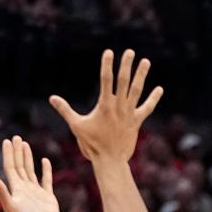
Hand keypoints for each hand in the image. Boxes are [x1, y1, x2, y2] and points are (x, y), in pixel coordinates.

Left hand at [0, 135, 59, 211]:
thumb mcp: (12, 208)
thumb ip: (3, 193)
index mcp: (17, 189)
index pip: (11, 167)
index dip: (9, 154)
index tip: (8, 140)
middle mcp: (25, 189)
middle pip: (20, 165)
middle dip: (18, 151)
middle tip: (16, 137)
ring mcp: (36, 193)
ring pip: (31, 171)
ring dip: (28, 158)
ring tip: (26, 145)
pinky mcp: (48, 198)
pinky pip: (46, 180)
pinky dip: (45, 170)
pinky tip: (44, 161)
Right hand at [50, 49, 162, 163]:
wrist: (110, 160)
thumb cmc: (91, 144)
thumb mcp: (76, 125)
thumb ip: (65, 110)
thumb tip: (52, 98)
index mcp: (104, 105)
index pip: (106, 80)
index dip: (107, 65)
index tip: (109, 52)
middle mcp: (118, 106)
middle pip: (123, 81)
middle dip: (126, 65)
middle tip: (130, 51)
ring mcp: (129, 113)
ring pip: (136, 90)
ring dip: (141, 75)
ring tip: (146, 61)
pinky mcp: (136, 121)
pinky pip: (147, 108)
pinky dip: (153, 99)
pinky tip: (159, 89)